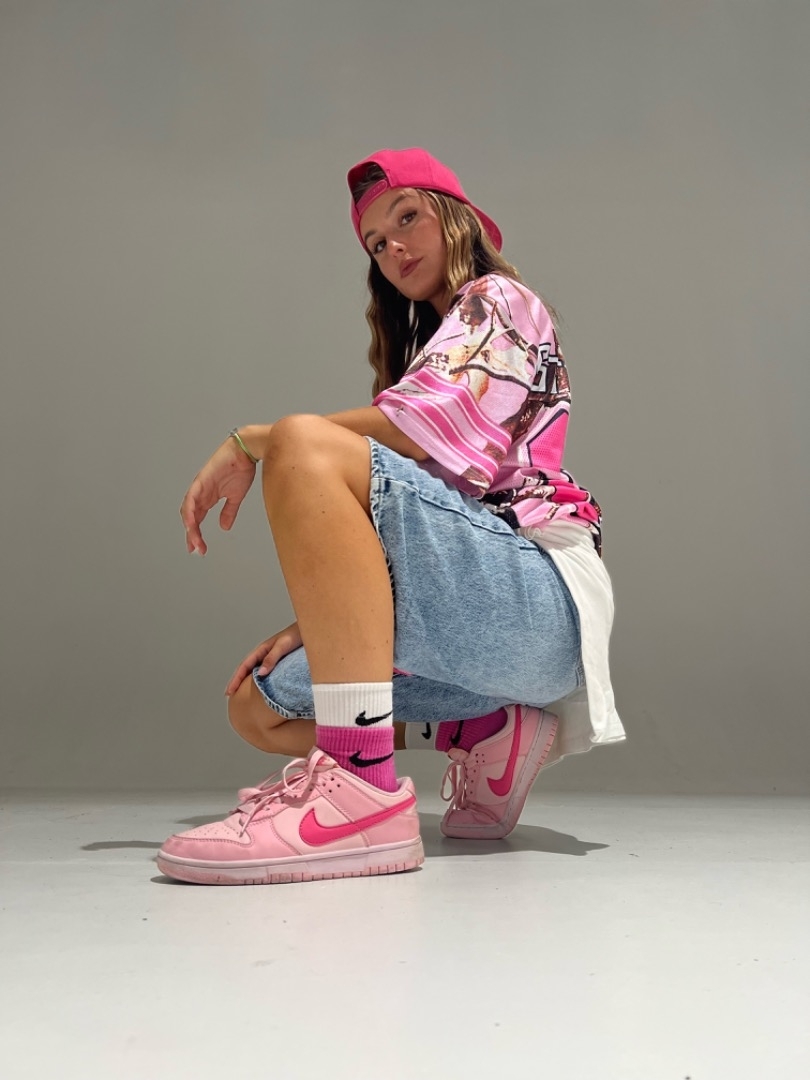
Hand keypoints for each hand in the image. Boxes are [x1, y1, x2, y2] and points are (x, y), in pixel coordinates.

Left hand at [180, 436, 257, 554]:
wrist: (245, 452)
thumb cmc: (241, 469)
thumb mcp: (235, 497)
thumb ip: (229, 512)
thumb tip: (224, 527)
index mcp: (208, 497)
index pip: (198, 519)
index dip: (196, 534)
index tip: (198, 548)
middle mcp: (201, 494)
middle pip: (191, 517)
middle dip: (192, 535)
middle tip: (195, 549)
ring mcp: (199, 487)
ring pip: (188, 510)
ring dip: (190, 527)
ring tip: (194, 540)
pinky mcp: (201, 481)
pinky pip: (191, 498)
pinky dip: (189, 511)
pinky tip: (190, 523)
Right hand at [224, 622, 303, 696]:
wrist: (307, 630)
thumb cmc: (296, 635)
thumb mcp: (283, 646)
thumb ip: (271, 658)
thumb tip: (261, 673)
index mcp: (261, 650)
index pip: (244, 666)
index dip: (236, 679)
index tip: (229, 690)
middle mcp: (263, 654)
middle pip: (246, 669)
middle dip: (236, 681)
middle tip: (229, 694)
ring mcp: (270, 658)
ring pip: (254, 671)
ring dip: (245, 680)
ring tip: (240, 692)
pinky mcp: (278, 661)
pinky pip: (264, 672)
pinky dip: (258, 679)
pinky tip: (260, 687)